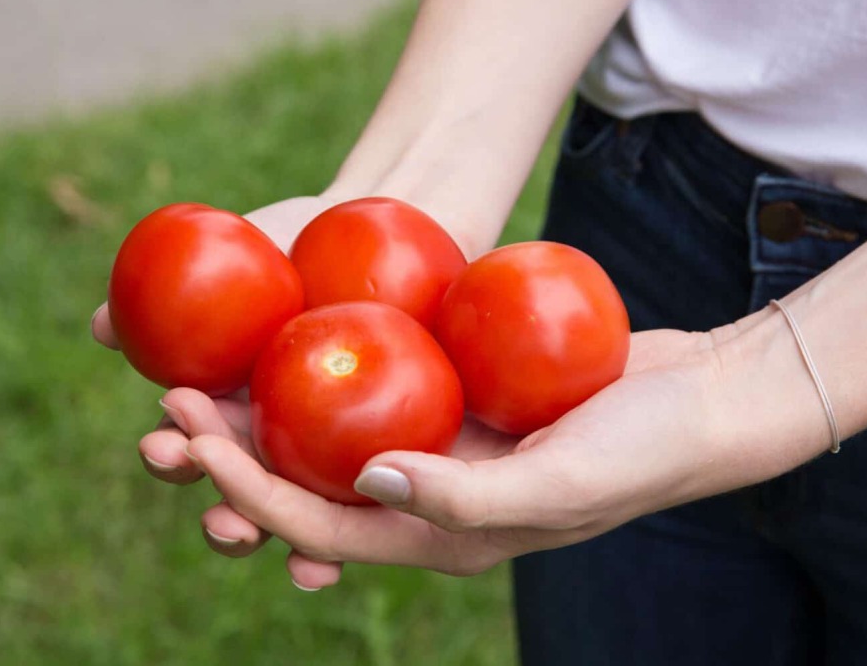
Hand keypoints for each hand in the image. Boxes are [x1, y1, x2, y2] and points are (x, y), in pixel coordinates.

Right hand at [91, 194, 344, 582]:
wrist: (382, 239)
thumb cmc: (293, 244)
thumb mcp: (236, 260)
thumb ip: (169, 293)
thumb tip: (100, 326)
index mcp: (226, 408)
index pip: (189, 446)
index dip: (174, 456)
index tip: (166, 447)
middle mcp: (270, 446)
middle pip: (242, 501)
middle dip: (229, 522)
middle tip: (229, 520)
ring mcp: (323, 460)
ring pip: (300, 521)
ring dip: (290, 549)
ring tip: (302, 564)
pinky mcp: (381, 462)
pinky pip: (366, 508)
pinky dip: (344, 544)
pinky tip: (340, 564)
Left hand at [177, 327, 744, 585]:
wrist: (697, 400)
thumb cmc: (642, 448)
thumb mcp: (562, 482)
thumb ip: (466, 498)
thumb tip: (366, 481)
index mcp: (442, 536)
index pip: (321, 526)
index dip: (250, 492)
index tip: (195, 440)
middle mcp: (427, 497)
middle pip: (309, 485)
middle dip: (234, 457)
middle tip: (169, 405)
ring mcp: (438, 447)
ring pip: (329, 436)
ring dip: (265, 412)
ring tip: (203, 372)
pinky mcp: (454, 399)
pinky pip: (375, 386)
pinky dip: (326, 367)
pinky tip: (288, 330)